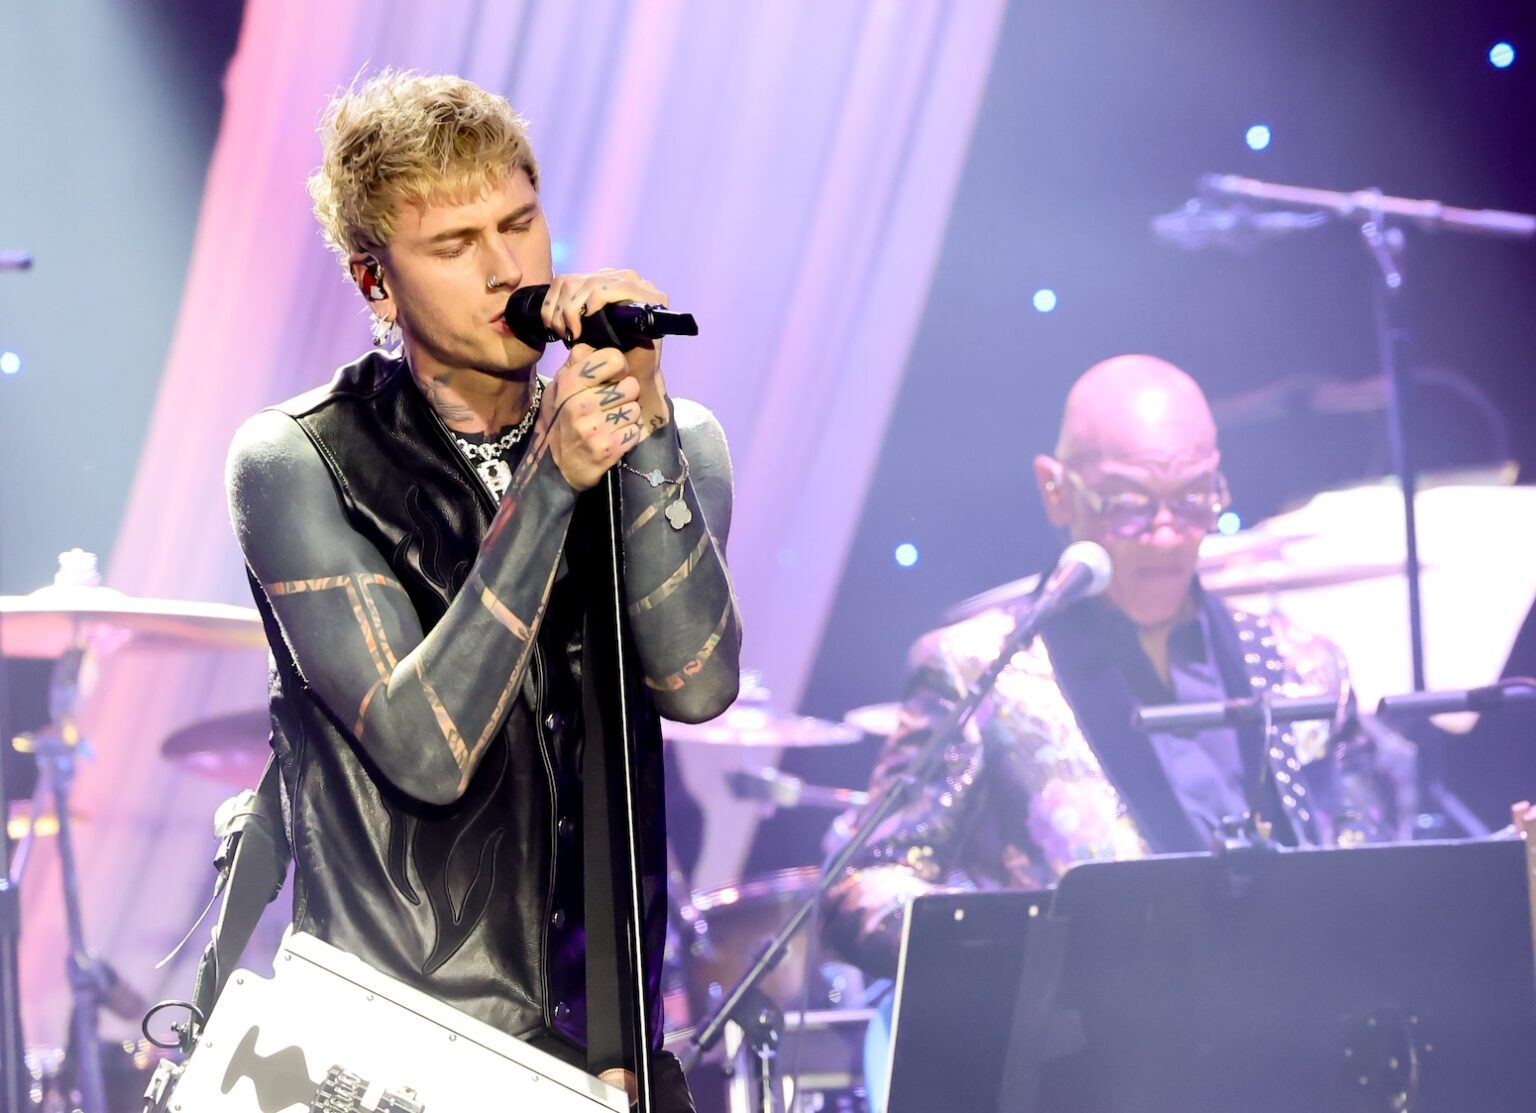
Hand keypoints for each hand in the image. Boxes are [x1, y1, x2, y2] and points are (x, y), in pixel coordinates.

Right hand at [535, 343, 643, 490]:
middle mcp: (581, 404)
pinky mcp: (608, 449)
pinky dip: (628, 435)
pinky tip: (613, 437)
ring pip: (634, 409)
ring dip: (626, 416)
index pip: (614, 358)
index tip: (613, 376)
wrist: (554, 467)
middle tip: (610, 405)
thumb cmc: (559, 421)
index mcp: (570, 383)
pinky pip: (635, 431)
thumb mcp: (558, 387)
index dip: (618, 367)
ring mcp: (595, 428)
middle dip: (625, 395)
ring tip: (609, 422)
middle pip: (630, 385)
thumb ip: (576, 364)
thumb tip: (592, 344)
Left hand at [541, 268, 668, 426]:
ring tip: (571, 332)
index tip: (549, 325)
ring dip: (572, 308)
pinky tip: (586, 319)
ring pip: (590, 283)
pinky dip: (591, 302)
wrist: (635, 375)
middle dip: (562, 307)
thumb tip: (552, 309)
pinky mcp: (647, 295)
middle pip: (577, 280)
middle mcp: (624, 278)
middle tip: (559, 331)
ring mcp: (638, 284)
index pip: (571, 279)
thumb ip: (574, 311)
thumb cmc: (610, 354)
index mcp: (607, 281)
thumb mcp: (586, 329)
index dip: (553, 301)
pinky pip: (608, 289)